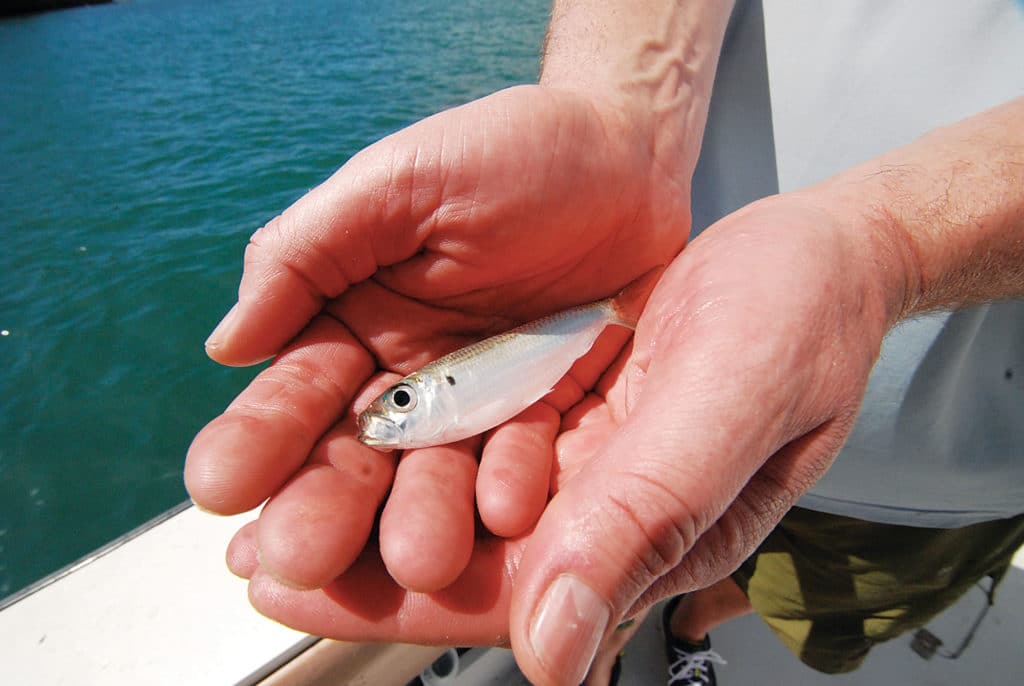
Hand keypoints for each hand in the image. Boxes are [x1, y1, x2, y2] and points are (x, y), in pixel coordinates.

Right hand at [185, 84, 690, 592]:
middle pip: (360, 453)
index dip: (260, 437)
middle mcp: (411, 376)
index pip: (297, 391)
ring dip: (422, 515)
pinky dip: (514, 483)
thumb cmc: (505, 150)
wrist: (624, 152)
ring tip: (413, 560)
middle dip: (327, 505)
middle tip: (297, 555)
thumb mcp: (396, 183)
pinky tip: (504, 514)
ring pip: (440, 472)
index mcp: (354, 321)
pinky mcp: (549, 412)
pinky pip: (528, 456)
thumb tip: (226, 345)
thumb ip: (308, 253)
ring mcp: (481, 402)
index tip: (219, 487)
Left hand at [215, 188, 909, 685]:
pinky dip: (412, 439)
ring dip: (368, 497)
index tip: (286, 585)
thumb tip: (553, 651)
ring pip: (457, 500)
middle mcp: (601, 512)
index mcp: (642, 538)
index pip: (498, 599)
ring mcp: (585, 461)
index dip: (387, 601)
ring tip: (279, 493)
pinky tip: (354, 427)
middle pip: (461, 557)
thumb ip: (644, 522)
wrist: (820, 256)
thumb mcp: (728, 409)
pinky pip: (479, 437)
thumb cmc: (799, 324)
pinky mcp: (572, 408)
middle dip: (353, 557)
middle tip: (255, 543)